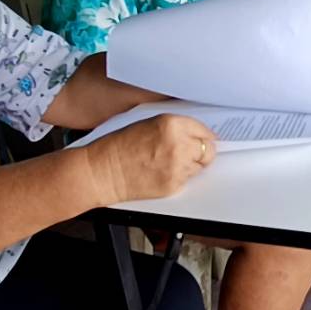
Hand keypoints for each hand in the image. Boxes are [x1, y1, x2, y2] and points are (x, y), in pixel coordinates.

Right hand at [87, 114, 216, 202]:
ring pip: (199, 167)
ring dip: (191, 164)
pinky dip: (180, 176)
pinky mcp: (173, 185)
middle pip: (208, 150)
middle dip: (202, 151)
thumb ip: (174, 127)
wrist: (102, 171)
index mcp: (171, 125)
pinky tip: (163, 171)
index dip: (203, 136)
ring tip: (169, 161)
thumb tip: (195, 134)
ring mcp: (177, 167)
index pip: (204, 130)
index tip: (203, 138)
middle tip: (191, 152)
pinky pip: (187, 180)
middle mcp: (178, 145)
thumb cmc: (118, 146)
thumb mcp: (148, 124)